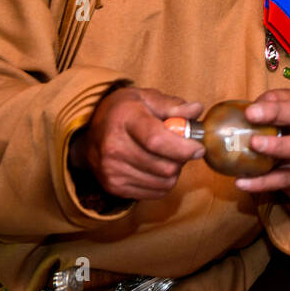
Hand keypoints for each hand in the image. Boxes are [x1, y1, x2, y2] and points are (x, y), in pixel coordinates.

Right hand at [72, 87, 203, 199]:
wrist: (90, 132)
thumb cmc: (123, 112)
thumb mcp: (146, 97)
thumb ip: (173, 105)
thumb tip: (196, 110)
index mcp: (124, 119)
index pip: (156, 140)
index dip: (183, 147)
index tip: (199, 148)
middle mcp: (113, 147)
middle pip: (164, 166)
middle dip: (182, 159)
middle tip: (182, 148)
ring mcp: (111, 170)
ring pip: (163, 182)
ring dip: (174, 171)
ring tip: (167, 156)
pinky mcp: (114, 187)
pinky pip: (155, 193)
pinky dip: (164, 182)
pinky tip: (157, 166)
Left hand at [234, 89, 289, 201]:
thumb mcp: (289, 115)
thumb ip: (269, 107)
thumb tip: (242, 110)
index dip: (272, 104)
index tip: (249, 110)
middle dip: (276, 113)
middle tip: (251, 116)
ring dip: (276, 145)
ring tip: (253, 144)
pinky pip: (281, 179)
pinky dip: (261, 182)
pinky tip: (242, 182)